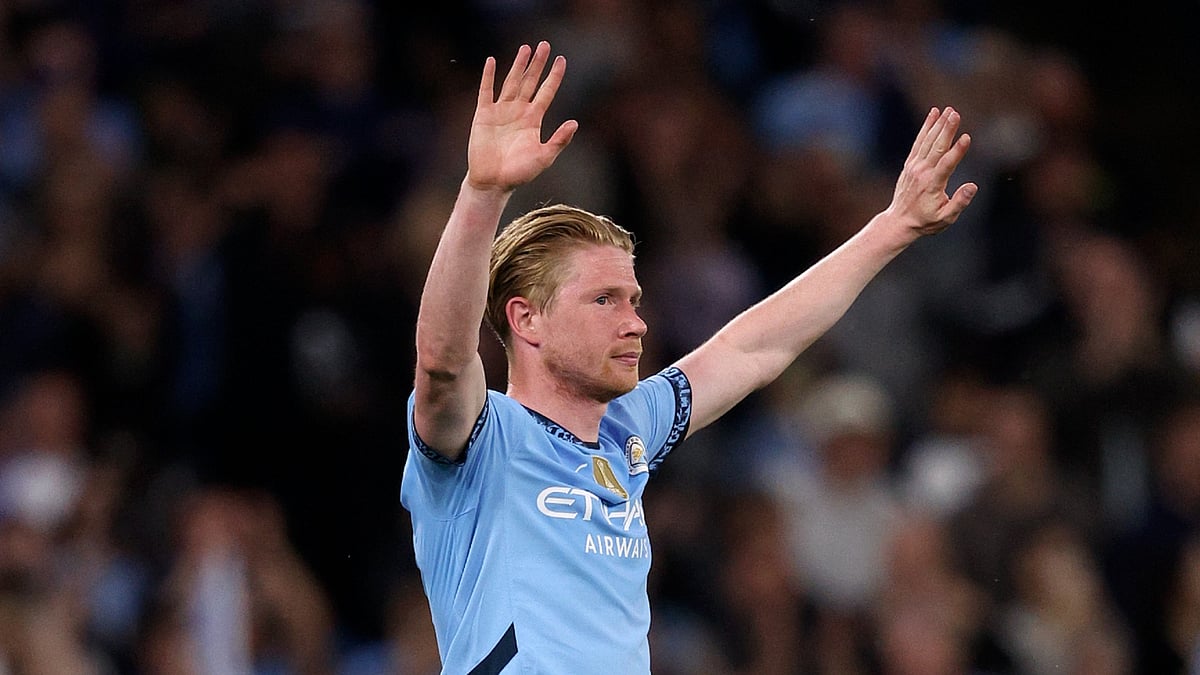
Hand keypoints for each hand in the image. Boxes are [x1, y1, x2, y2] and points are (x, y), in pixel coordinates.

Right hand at [466, 41, 577, 192]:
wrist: (493, 182)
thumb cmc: (519, 173)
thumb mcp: (544, 157)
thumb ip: (559, 140)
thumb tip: (575, 123)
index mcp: (533, 120)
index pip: (546, 92)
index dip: (554, 76)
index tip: (562, 60)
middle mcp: (518, 111)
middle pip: (530, 81)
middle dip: (538, 64)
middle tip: (545, 45)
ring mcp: (501, 111)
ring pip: (511, 82)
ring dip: (518, 65)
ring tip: (526, 48)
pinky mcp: (483, 115)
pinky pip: (486, 91)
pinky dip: (488, 76)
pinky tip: (492, 61)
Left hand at [886, 107, 977, 239]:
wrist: (899, 221)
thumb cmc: (926, 221)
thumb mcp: (945, 218)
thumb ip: (959, 202)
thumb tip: (973, 186)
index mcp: (932, 184)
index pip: (946, 164)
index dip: (957, 151)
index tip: (967, 137)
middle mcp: (922, 172)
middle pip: (937, 147)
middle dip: (947, 129)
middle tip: (956, 113)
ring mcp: (914, 166)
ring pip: (928, 141)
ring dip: (938, 124)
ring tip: (949, 110)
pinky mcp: (910, 163)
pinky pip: (919, 142)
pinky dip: (926, 128)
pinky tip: (933, 114)